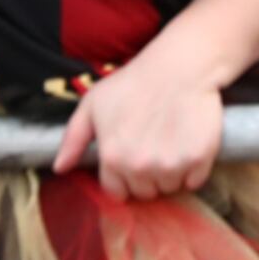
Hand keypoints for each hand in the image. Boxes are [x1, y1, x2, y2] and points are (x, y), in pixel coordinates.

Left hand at [55, 40, 225, 199]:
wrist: (179, 67)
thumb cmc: (134, 82)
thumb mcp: (92, 104)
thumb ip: (73, 139)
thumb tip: (60, 168)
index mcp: (112, 158)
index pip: (118, 192)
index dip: (124, 178)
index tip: (132, 159)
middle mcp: (140, 167)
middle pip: (145, 192)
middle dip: (147, 176)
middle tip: (153, 146)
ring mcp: (171, 165)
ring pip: (170, 187)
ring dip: (170, 172)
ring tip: (170, 141)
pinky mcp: (198, 159)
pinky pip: (194, 181)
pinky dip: (193, 169)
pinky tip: (187, 143)